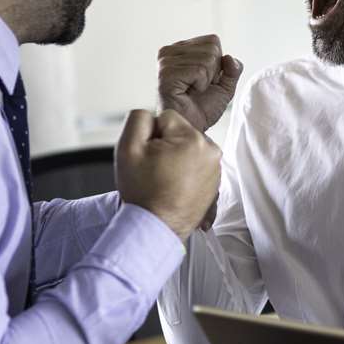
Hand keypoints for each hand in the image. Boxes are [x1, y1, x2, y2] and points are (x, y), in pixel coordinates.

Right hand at [114, 109, 220, 239]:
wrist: (156, 228)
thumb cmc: (143, 192)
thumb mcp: (127, 147)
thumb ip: (138, 118)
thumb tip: (151, 115)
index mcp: (193, 138)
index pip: (165, 118)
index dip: (150, 136)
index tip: (149, 157)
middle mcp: (211, 151)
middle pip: (179, 133)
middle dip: (165, 147)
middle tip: (155, 171)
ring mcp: (216, 168)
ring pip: (187, 149)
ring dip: (175, 159)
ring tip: (164, 181)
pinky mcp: (216, 182)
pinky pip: (195, 166)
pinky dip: (185, 174)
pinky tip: (174, 188)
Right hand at [158, 35, 242, 132]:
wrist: (191, 128)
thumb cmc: (202, 109)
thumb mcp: (225, 87)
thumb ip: (233, 70)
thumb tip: (230, 58)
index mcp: (182, 49)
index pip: (213, 41)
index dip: (218, 64)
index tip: (205, 80)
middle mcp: (170, 52)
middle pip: (212, 48)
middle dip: (213, 72)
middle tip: (198, 87)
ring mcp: (166, 62)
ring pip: (207, 59)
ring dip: (206, 80)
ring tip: (192, 90)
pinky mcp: (166, 74)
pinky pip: (199, 71)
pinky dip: (200, 85)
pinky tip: (188, 92)